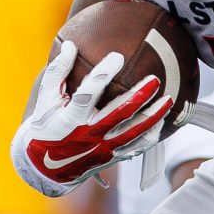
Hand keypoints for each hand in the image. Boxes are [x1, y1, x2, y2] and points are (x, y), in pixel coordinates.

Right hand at [11, 41, 173, 197]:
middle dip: (139, 96)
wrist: (46, 168)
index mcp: (70, 119)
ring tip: (168, 100)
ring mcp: (102, 148)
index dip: (102, 75)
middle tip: (155, 79)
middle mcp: (89, 135)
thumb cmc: (45, 126)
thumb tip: (70, 45)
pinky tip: (161, 121)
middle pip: (119, 114)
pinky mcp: (112, 157)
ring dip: (153, 116)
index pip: (87, 94)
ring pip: (134, 132)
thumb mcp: (45, 100)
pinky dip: (151, 135)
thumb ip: (57, 72)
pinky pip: (137, 147)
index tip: (117, 56)